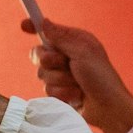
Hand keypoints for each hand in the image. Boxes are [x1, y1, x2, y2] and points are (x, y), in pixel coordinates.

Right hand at [22, 18, 132, 132]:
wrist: (109, 109)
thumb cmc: (102, 78)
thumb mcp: (83, 52)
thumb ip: (61, 38)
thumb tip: (45, 22)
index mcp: (74, 42)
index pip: (49, 32)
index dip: (35, 27)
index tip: (24, 25)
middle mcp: (67, 56)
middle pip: (39, 53)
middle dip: (50, 61)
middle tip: (65, 64)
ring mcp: (62, 74)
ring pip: (42, 74)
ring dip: (60, 80)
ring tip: (77, 85)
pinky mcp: (59, 91)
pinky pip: (47, 90)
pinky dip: (62, 93)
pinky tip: (76, 96)